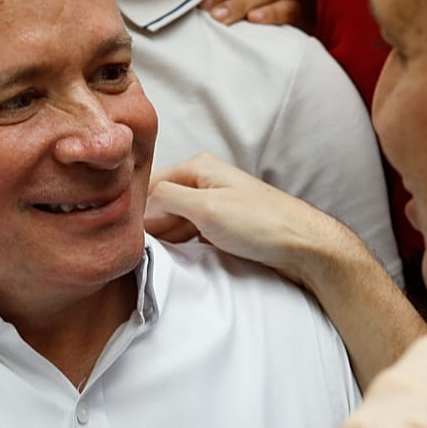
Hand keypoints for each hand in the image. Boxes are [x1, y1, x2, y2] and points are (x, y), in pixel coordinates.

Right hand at [146, 153, 346, 285]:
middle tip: (135, 252)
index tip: (122, 233)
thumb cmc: (261, 224)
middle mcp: (205, 181)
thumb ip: (167, 199)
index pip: (149, 184)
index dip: (134, 209)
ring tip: (152, 259)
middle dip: (149, 226)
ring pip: (175, 221)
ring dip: (165, 239)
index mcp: (198, 166)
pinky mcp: (224, 226)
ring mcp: (215, 204)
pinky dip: (181, 246)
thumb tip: (138, 203)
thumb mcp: (205, 208)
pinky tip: (176, 261)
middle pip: (161, 204)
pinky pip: (190, 235)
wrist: (304, 247)